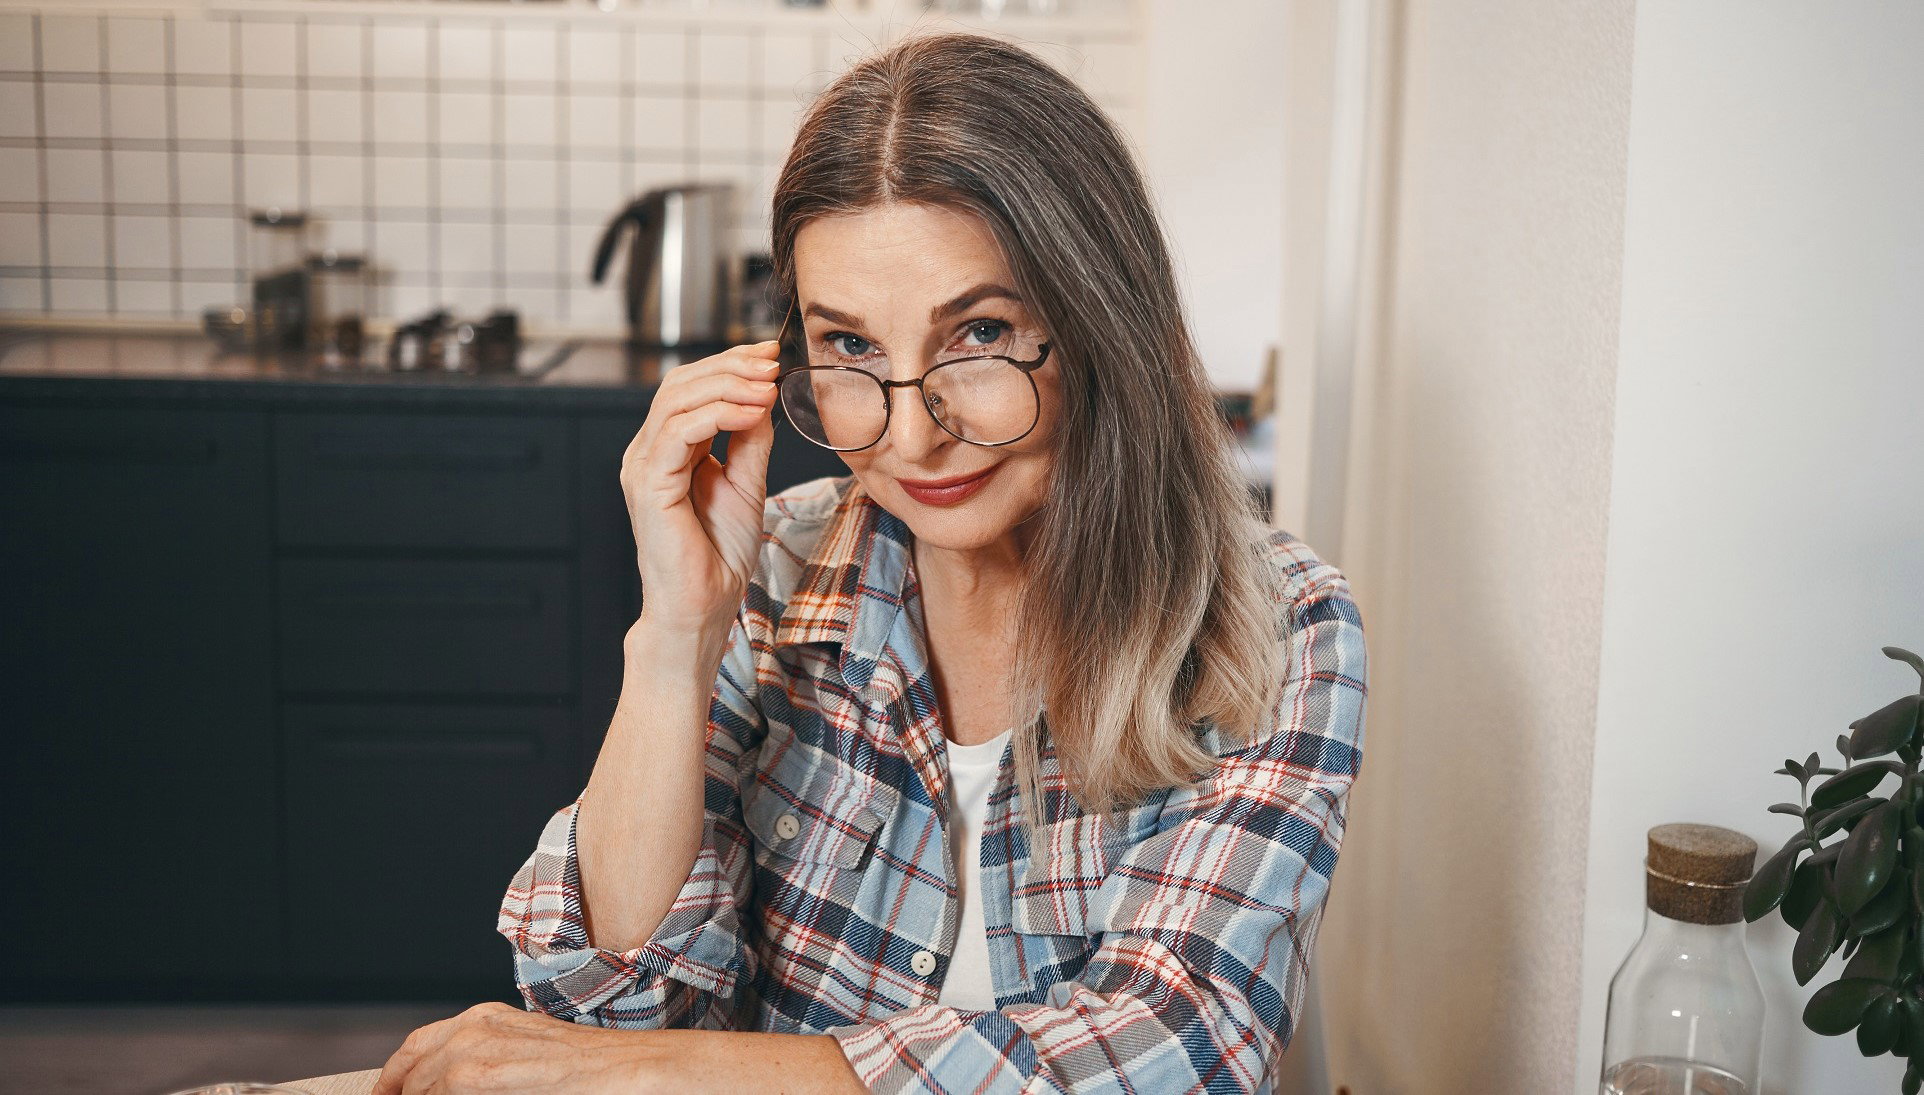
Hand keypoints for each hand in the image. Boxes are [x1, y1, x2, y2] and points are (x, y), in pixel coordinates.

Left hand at [371, 1002, 647, 1094]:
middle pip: (408, 1061)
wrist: (622, 1069)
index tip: (389, 1094)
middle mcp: (473, 1026)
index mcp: (484, 1018)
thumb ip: (485, 1065)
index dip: (396, 1075)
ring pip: (417, 1082)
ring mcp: (474, 1049)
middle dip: (393, 1086)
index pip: (419, 1045)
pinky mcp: (478, 1076)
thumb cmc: (583, 1070)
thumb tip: (448, 1087)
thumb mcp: (524, 1055)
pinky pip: (434, 1093)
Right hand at [619, 340, 781, 635]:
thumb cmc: (719, 554)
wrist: (703, 605)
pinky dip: (717, 413)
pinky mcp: (648, 484)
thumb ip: (750, 439)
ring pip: (677, 400)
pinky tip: (751, 411)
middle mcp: (649, 452)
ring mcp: (643, 466)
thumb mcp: (746, 482)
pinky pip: (677, 432)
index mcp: (669, 449)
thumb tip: (764, 395)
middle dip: (730, 366)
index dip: (730, 364)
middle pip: (680, 384)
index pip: (692, 388)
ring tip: (767, 385)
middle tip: (771, 362)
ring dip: (728, 385)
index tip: (770, 354)